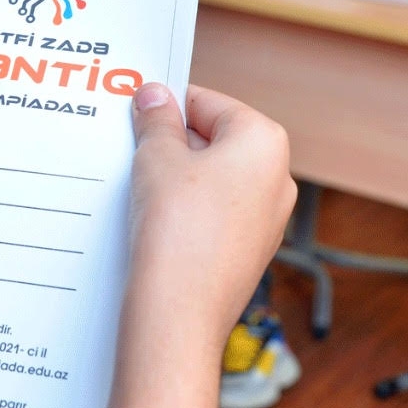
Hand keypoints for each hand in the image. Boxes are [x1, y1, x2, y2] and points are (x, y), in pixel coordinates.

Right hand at [102, 84, 294, 407]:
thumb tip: (154, 95)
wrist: (179, 312)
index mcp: (265, 142)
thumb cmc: (177, 229)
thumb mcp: (157, 158)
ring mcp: (266, 220)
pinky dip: (183, 210)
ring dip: (174, 177)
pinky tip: (150, 219)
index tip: (136, 109)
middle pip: (214, 140)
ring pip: (212, 180)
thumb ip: (156, 120)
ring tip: (135, 184)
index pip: (209, 102)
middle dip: (171, 141)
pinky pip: (212, 215)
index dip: (167, 104)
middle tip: (130, 145)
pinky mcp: (247, 252)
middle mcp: (277, 178)